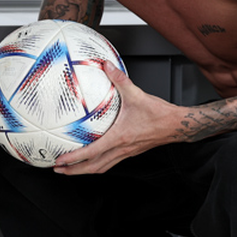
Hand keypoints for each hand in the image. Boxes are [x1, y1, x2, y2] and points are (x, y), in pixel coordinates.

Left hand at [53, 63, 184, 174]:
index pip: (92, 152)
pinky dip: (97, 165)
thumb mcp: (137, 94)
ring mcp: (126, 152)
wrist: (178, 125)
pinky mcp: (130, 152)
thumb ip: (120, 79)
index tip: (60, 160)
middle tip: (58, 169)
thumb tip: (107, 66)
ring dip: (84, 171)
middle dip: (74, 170)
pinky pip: (110, 163)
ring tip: (70, 169)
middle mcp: (122, 149)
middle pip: (93, 167)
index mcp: (120, 137)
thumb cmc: (160, 115)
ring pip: (102, 168)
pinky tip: (93, 159)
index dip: (74, 158)